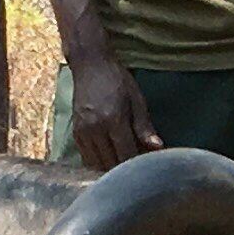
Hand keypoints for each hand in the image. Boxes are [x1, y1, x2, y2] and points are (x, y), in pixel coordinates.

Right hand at [65, 51, 157, 169]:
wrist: (90, 65)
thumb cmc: (118, 80)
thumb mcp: (136, 100)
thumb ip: (144, 126)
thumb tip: (158, 147)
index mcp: (113, 120)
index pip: (126, 155)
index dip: (137, 165)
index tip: (147, 166)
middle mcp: (95, 128)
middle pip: (111, 163)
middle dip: (125, 169)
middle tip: (137, 167)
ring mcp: (82, 132)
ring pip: (97, 164)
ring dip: (110, 168)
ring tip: (123, 164)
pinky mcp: (75, 133)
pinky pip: (86, 158)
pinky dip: (98, 162)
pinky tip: (109, 159)